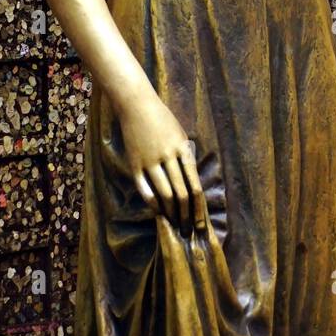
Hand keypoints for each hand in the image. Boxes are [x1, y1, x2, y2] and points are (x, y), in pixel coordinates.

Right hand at [119, 94, 206, 234]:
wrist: (136, 105)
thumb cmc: (163, 119)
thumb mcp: (181, 134)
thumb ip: (185, 157)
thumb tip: (191, 182)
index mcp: (183, 149)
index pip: (194, 185)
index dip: (199, 207)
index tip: (201, 223)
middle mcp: (168, 156)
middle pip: (180, 193)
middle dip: (186, 215)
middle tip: (188, 229)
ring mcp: (150, 161)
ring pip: (163, 194)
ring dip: (171, 213)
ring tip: (175, 224)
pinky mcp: (135, 164)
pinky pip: (145, 189)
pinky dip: (152, 204)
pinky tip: (157, 213)